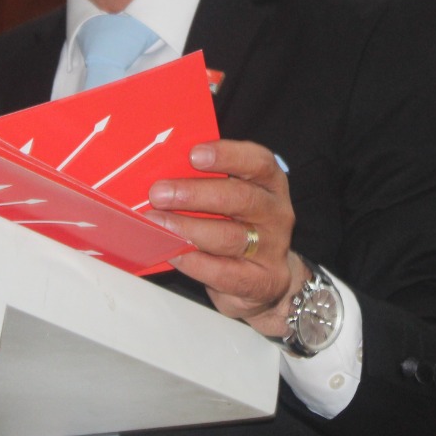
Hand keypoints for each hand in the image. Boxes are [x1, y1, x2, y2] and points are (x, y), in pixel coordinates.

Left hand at [148, 139, 307, 336]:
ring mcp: (272, 249)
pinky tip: (172, 252)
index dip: (228, 155)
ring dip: (189, 229)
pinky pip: (223, 271)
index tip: (194, 155)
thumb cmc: (238, 227)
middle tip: (159, 193)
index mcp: (271, 184)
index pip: (259, 162)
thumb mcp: (232, 198)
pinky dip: (193, 261)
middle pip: (242, 198)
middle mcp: (276, 213)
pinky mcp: (262, 281)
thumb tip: (162, 172)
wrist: (266, 280)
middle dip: (196, 194)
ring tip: (158, 223)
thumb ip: (206, 183)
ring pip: (230, 237)